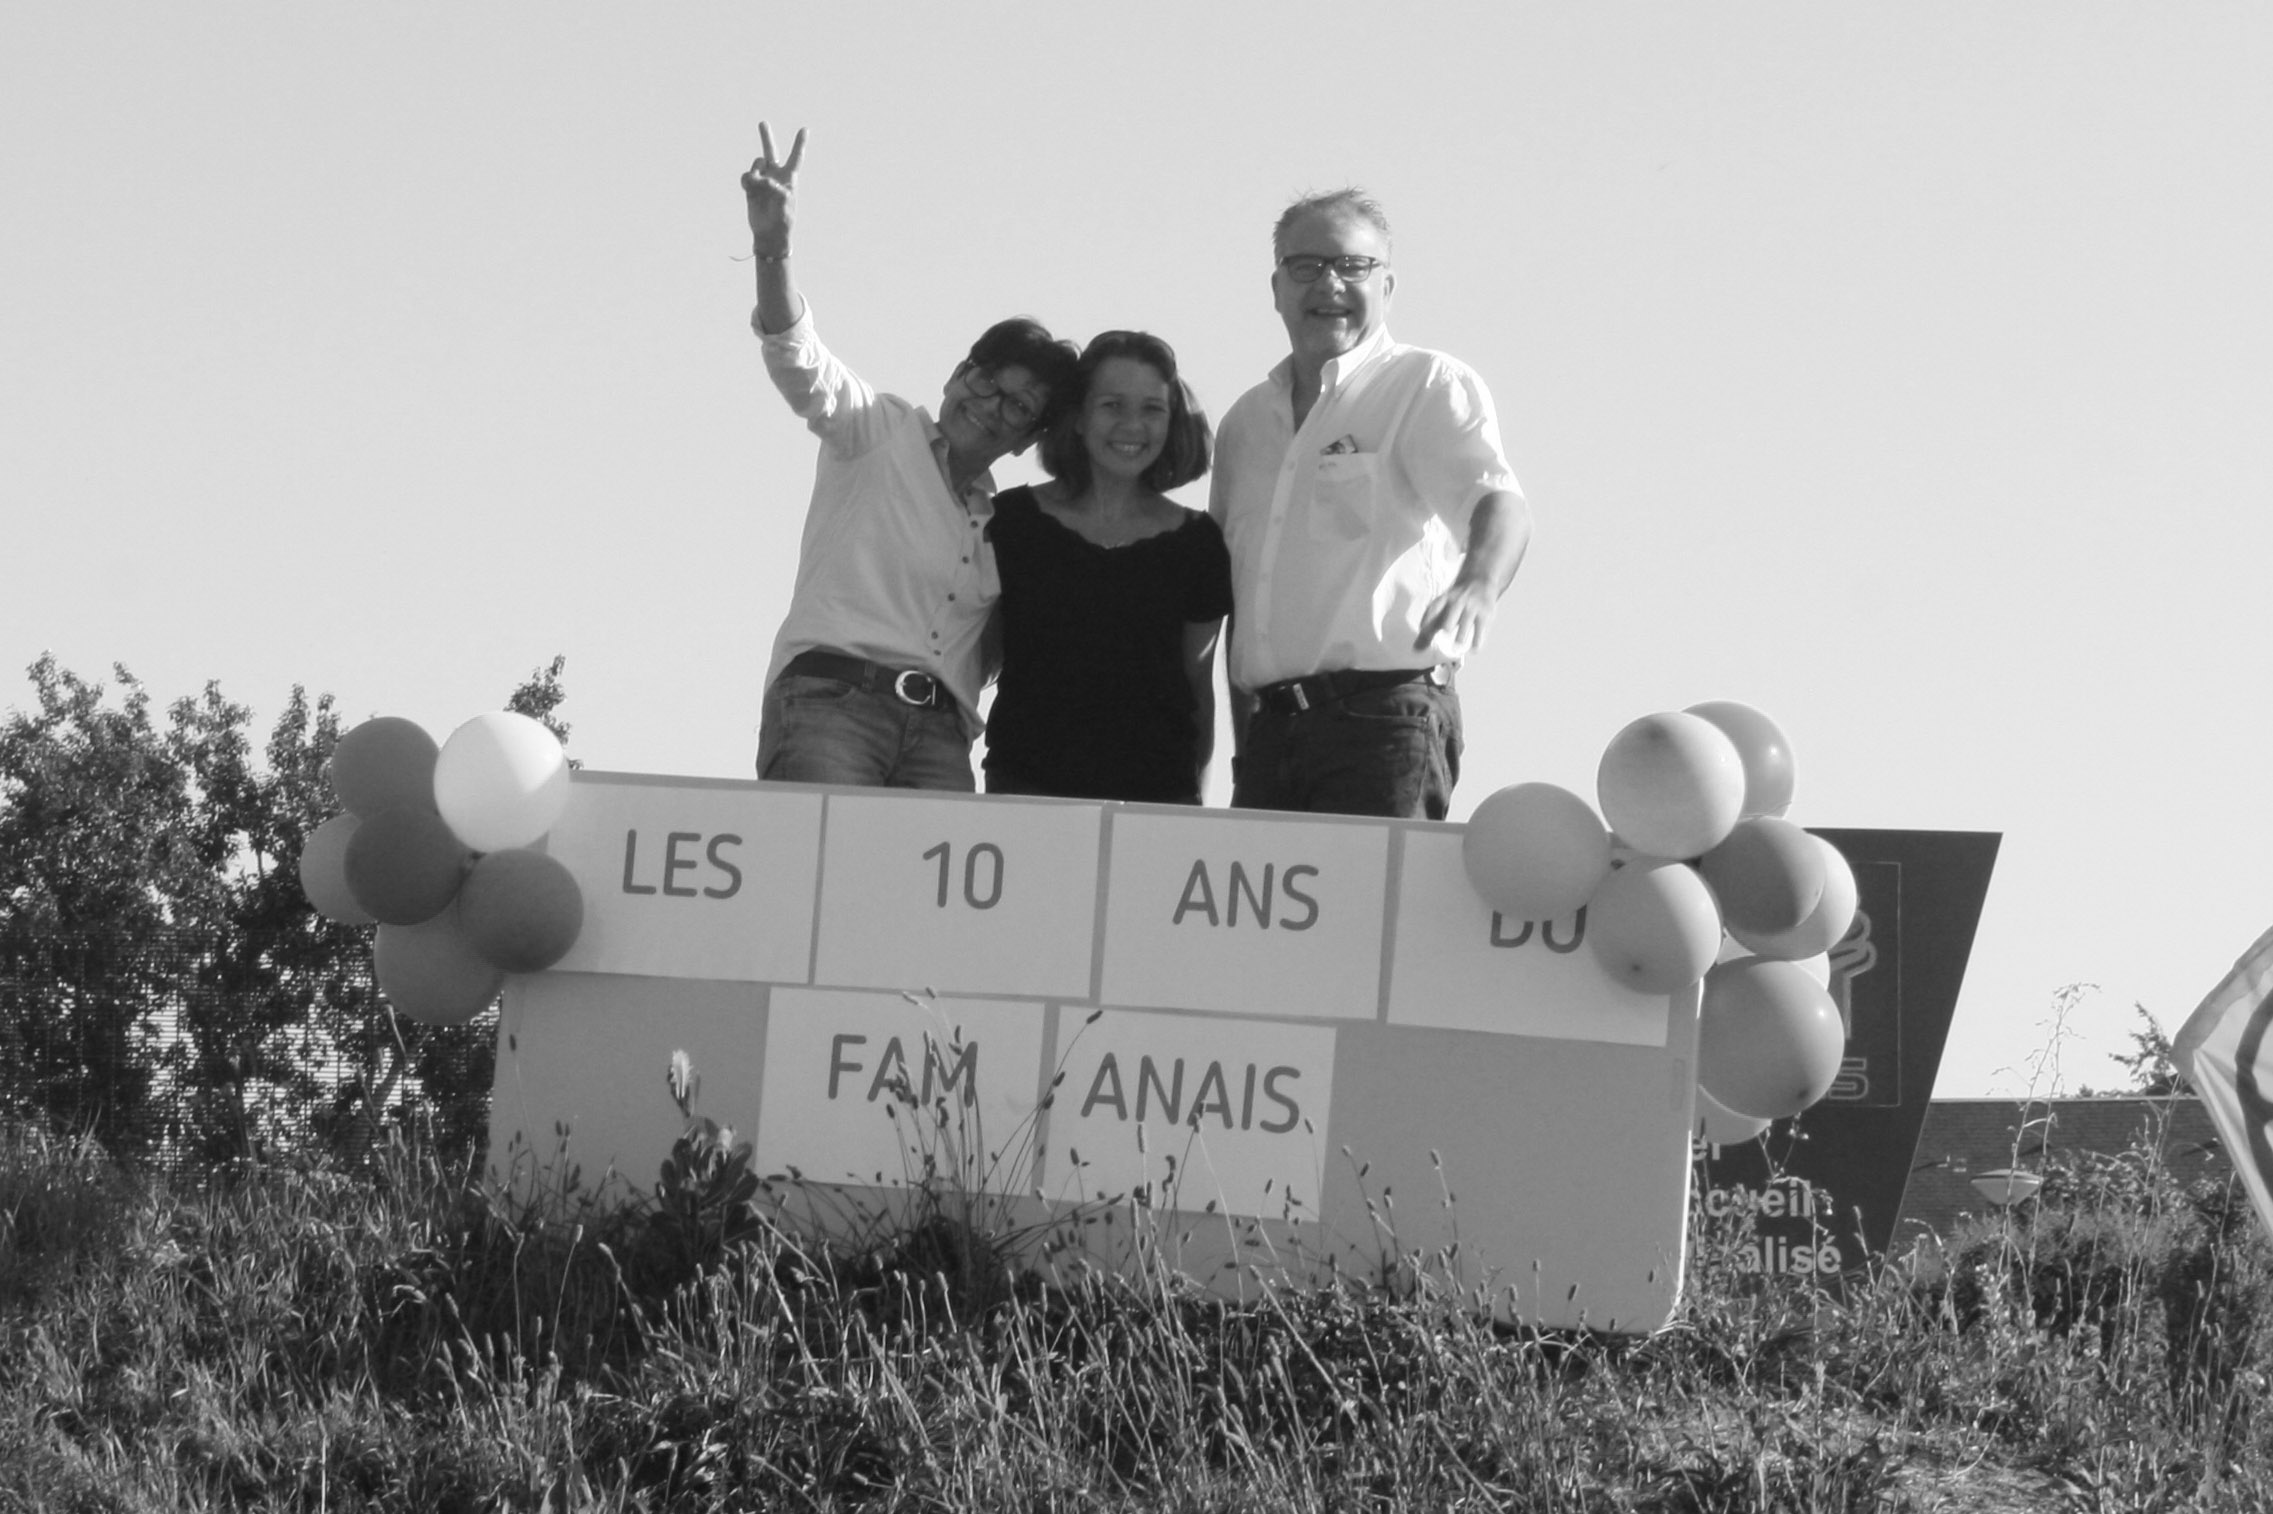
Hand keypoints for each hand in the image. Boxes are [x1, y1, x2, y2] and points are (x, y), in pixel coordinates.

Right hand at [741, 122, 805, 257]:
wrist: (769, 233)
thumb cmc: (783, 220)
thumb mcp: (785, 206)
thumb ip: (777, 190)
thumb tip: (765, 181)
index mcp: (789, 178)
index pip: (796, 157)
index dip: (800, 143)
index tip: (805, 129)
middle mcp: (775, 175)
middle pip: (771, 151)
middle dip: (766, 137)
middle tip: (762, 123)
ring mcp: (762, 180)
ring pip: (757, 163)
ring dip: (757, 172)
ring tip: (758, 186)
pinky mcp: (751, 187)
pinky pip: (746, 176)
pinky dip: (747, 180)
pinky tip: (748, 189)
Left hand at [1415, 579, 1494, 656]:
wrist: (1479, 581)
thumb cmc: (1457, 601)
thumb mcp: (1443, 607)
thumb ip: (1430, 627)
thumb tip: (1416, 649)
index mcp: (1444, 599)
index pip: (1435, 607)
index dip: (1428, 617)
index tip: (1422, 628)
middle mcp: (1458, 601)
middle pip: (1452, 611)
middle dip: (1448, 621)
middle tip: (1444, 632)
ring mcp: (1472, 606)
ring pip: (1467, 620)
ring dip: (1462, 633)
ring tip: (1457, 647)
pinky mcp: (1485, 613)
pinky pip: (1480, 627)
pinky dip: (1478, 639)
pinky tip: (1474, 649)